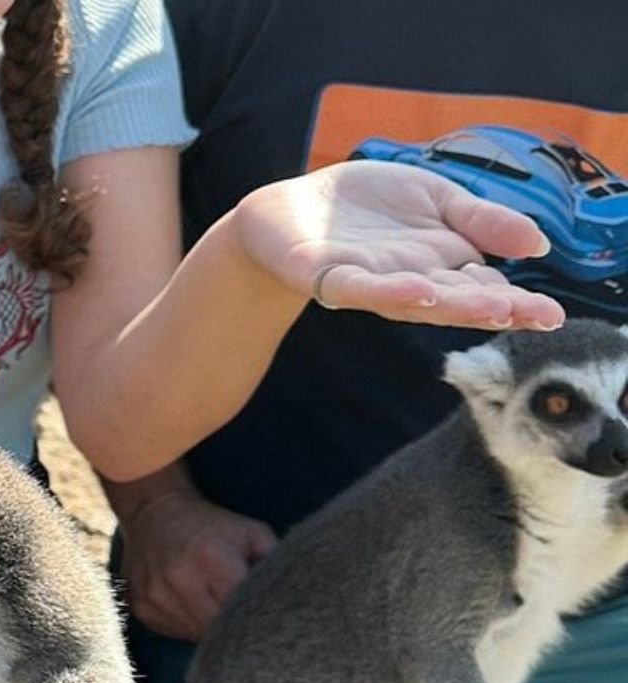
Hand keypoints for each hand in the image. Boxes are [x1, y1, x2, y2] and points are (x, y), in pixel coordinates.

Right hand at [118, 486, 276, 641]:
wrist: (153, 512)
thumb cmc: (211, 524)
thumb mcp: (252, 532)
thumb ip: (274, 564)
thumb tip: (294, 599)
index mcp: (212, 558)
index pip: (241, 610)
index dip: (254, 618)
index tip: (262, 618)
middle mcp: (180, 580)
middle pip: (217, 629)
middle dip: (232, 628)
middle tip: (241, 618)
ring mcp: (156, 596)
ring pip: (194, 635)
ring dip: (209, 629)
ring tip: (214, 605)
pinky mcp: (140, 606)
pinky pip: (173, 631)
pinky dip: (186, 625)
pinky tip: (190, 604)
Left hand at [233, 160, 566, 329]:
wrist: (294, 206)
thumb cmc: (370, 207)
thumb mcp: (439, 200)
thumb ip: (483, 220)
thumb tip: (538, 244)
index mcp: (439, 266)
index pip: (484, 287)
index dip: (516, 302)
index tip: (550, 314)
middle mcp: (409, 282)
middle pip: (458, 300)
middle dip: (498, 309)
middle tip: (538, 319)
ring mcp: (371, 282)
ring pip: (416, 300)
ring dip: (454, 304)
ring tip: (494, 306)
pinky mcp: (329, 277)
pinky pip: (363, 288)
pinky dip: (392, 290)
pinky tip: (422, 289)